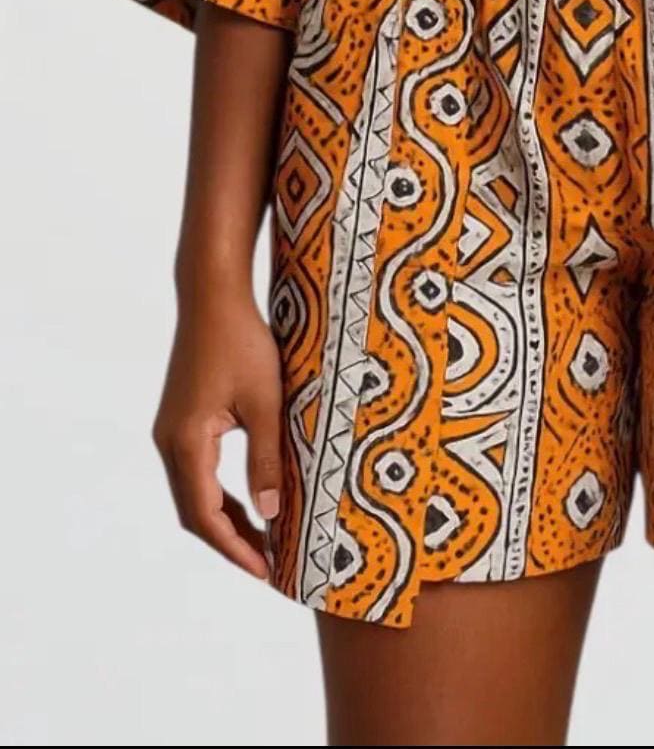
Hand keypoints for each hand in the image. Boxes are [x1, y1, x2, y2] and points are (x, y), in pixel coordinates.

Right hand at [152, 286, 284, 582]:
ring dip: (225, 518)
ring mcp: (171, 431)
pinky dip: (220, 494)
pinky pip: (196, 471)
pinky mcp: (180, 420)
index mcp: (186, 443)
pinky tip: (248, 501)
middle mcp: (169, 442)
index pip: (205, 515)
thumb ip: (266, 459)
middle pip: (195, 511)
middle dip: (230, 540)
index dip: (234, 548)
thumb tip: (270, 514)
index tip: (264, 571)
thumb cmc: (242, 342)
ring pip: (194, 493)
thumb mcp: (265, 402)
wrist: (213, 296)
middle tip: (268, 563)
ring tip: (263, 540)